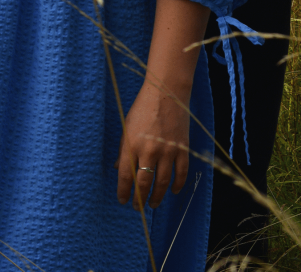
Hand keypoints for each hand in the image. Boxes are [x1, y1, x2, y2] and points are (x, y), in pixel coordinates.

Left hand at [116, 79, 190, 209]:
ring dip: (158, 196)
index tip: (122, 200)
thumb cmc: (143, 109)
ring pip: (163, 182)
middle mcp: (149, 150)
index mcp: (132, 143)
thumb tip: (117, 168)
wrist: (166, 93)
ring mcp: (167, 151)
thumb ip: (124, 148)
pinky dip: (178, 185)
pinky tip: (173, 191)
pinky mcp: (182, 149)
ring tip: (153, 204)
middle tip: (137, 207)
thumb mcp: (127, 126)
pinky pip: (181, 173)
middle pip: (144, 182)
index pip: (125, 174)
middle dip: (139, 198)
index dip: (123, 190)